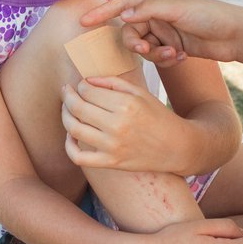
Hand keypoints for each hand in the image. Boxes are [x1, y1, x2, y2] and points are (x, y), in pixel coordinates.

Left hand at [61, 76, 188, 172]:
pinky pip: (78, 157)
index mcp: (126, 104)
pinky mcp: (111, 162)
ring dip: (64, 116)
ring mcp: (113, 146)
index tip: (80, 85)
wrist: (177, 147)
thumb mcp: (140, 93)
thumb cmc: (158, 116)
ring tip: (67, 109)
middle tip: (66, 92)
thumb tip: (87, 81)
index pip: (88, 91)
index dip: (80, 85)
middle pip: (77, 107)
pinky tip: (71, 136)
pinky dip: (68, 146)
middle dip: (67, 96)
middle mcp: (118, 125)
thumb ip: (113, 83)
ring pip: (73, 128)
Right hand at [79, 0, 242, 65]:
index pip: (122, 4)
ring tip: (174, 54)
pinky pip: (158, 57)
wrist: (236, 34)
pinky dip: (167, 59)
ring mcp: (165, 31)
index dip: (102, 12)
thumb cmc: (209, 14)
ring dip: (156, 54)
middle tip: (146, 50)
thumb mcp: (177, 8)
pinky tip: (182, 57)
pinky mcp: (173, 46)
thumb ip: (148, 10)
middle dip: (137, 44)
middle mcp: (158, 14)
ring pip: (145, 48)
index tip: (84, 22)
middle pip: (131, 32)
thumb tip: (123, 15)